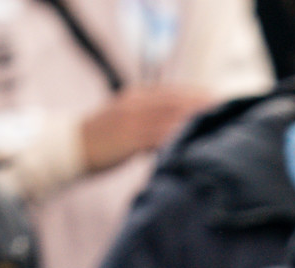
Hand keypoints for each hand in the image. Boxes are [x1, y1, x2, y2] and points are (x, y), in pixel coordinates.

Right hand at [77, 85, 215, 174]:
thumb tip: (177, 133)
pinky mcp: (127, 136)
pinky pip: (158, 135)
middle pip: (177, 101)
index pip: (174, 92)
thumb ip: (150, 124)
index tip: (219, 102)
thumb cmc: (102, 142)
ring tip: (216, 129)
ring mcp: (131, 118)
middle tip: (225, 114)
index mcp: (136, 96)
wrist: (69, 149)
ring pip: (170, 116)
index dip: (198, 96)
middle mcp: (135, 102)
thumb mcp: (127, 124)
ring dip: (195, 121)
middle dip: (202, 106)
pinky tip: (191, 144)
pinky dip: (176, 138)